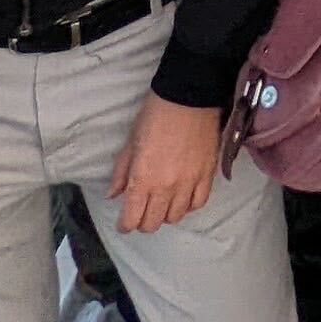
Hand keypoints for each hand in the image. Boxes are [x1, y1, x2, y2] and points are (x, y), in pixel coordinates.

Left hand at [109, 91, 238, 236]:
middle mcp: (165, 187)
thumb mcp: (131, 141)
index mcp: (143, 179)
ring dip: (165, 214)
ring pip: (176, 217)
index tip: (124, 223)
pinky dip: (188, 206)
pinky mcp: (207, 175)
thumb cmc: (155, 114)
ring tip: (162, 204)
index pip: (132, 219)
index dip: (125, 225)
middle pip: (153, 223)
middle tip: (141, 212)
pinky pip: (198, 203)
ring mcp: (189, 183)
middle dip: (142, 222)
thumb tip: (113, 195)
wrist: (189, 96)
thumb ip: (121, 171)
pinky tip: (182, 199)